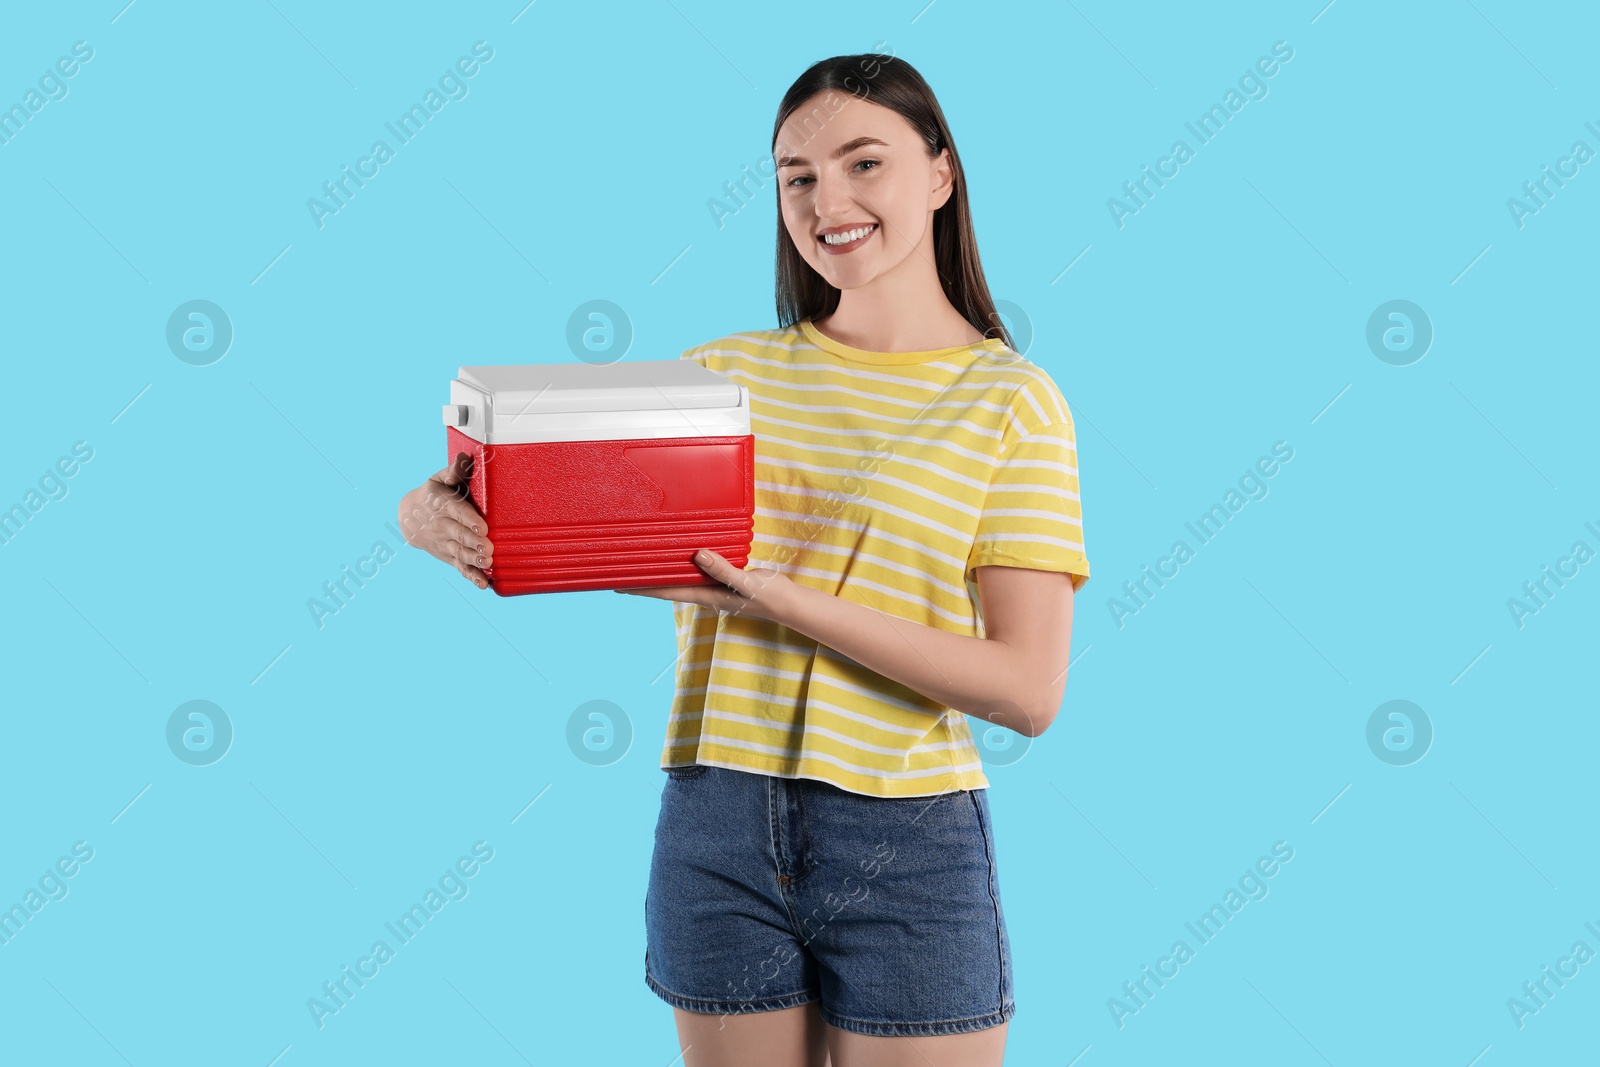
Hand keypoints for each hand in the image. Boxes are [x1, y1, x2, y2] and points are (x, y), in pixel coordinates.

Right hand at [397, 452, 494, 589]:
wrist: (410, 518)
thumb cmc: (433, 494)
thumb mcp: (439, 479)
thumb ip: (454, 471)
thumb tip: (464, 457)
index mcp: (443, 505)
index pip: (457, 513)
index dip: (469, 520)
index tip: (482, 526)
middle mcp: (443, 526)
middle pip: (459, 536)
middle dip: (474, 543)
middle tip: (489, 548)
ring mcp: (445, 544)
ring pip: (460, 553)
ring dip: (474, 560)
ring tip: (488, 563)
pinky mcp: (449, 556)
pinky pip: (460, 567)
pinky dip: (472, 577)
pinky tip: (484, 584)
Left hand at [617, 549, 801, 624]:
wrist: (790, 603)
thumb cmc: (770, 596)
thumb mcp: (748, 583)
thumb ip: (724, 570)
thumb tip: (698, 556)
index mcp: (706, 595)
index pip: (666, 591)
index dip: (641, 588)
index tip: (618, 584)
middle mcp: (705, 591)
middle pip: (667, 584)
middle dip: (644, 579)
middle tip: (620, 568)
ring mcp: (714, 586)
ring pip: (681, 577)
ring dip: (661, 570)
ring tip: (641, 560)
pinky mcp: (724, 578)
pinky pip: (697, 569)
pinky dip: (683, 562)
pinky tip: (680, 554)